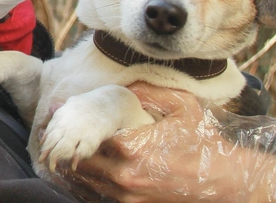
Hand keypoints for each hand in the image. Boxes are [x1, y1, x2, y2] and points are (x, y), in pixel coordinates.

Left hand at [64, 83, 275, 202]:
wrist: (225, 181)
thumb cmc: (203, 141)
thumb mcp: (181, 106)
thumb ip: (149, 91)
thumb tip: (124, 85)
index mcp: (131, 147)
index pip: (86, 136)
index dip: (69, 121)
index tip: (54, 111)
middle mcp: (123, 176)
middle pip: (79, 161)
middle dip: (64, 144)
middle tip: (50, 129)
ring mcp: (127, 196)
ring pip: (85, 182)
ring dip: (71, 165)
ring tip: (59, 147)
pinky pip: (98, 196)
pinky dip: (86, 183)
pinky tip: (80, 169)